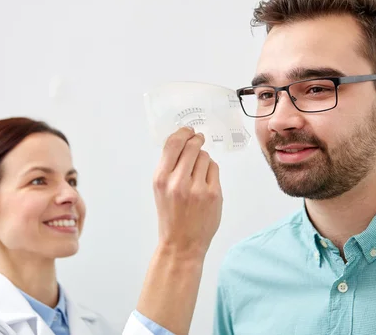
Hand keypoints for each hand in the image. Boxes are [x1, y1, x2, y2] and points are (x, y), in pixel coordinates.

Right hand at [152, 127, 222, 259]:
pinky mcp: (213, 194)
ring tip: (198, 172)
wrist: (181, 244)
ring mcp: (197, 188)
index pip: (173, 144)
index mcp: (161, 179)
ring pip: (205, 157)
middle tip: (198, 139)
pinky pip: (215, 169)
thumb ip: (169, 167)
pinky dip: (211, 171)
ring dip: (203, 159)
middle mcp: (178, 182)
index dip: (182, 133)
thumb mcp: (161, 190)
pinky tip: (206, 181)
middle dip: (196, 140)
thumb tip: (183, 142)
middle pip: (192, 146)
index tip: (188, 131)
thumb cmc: (171, 217)